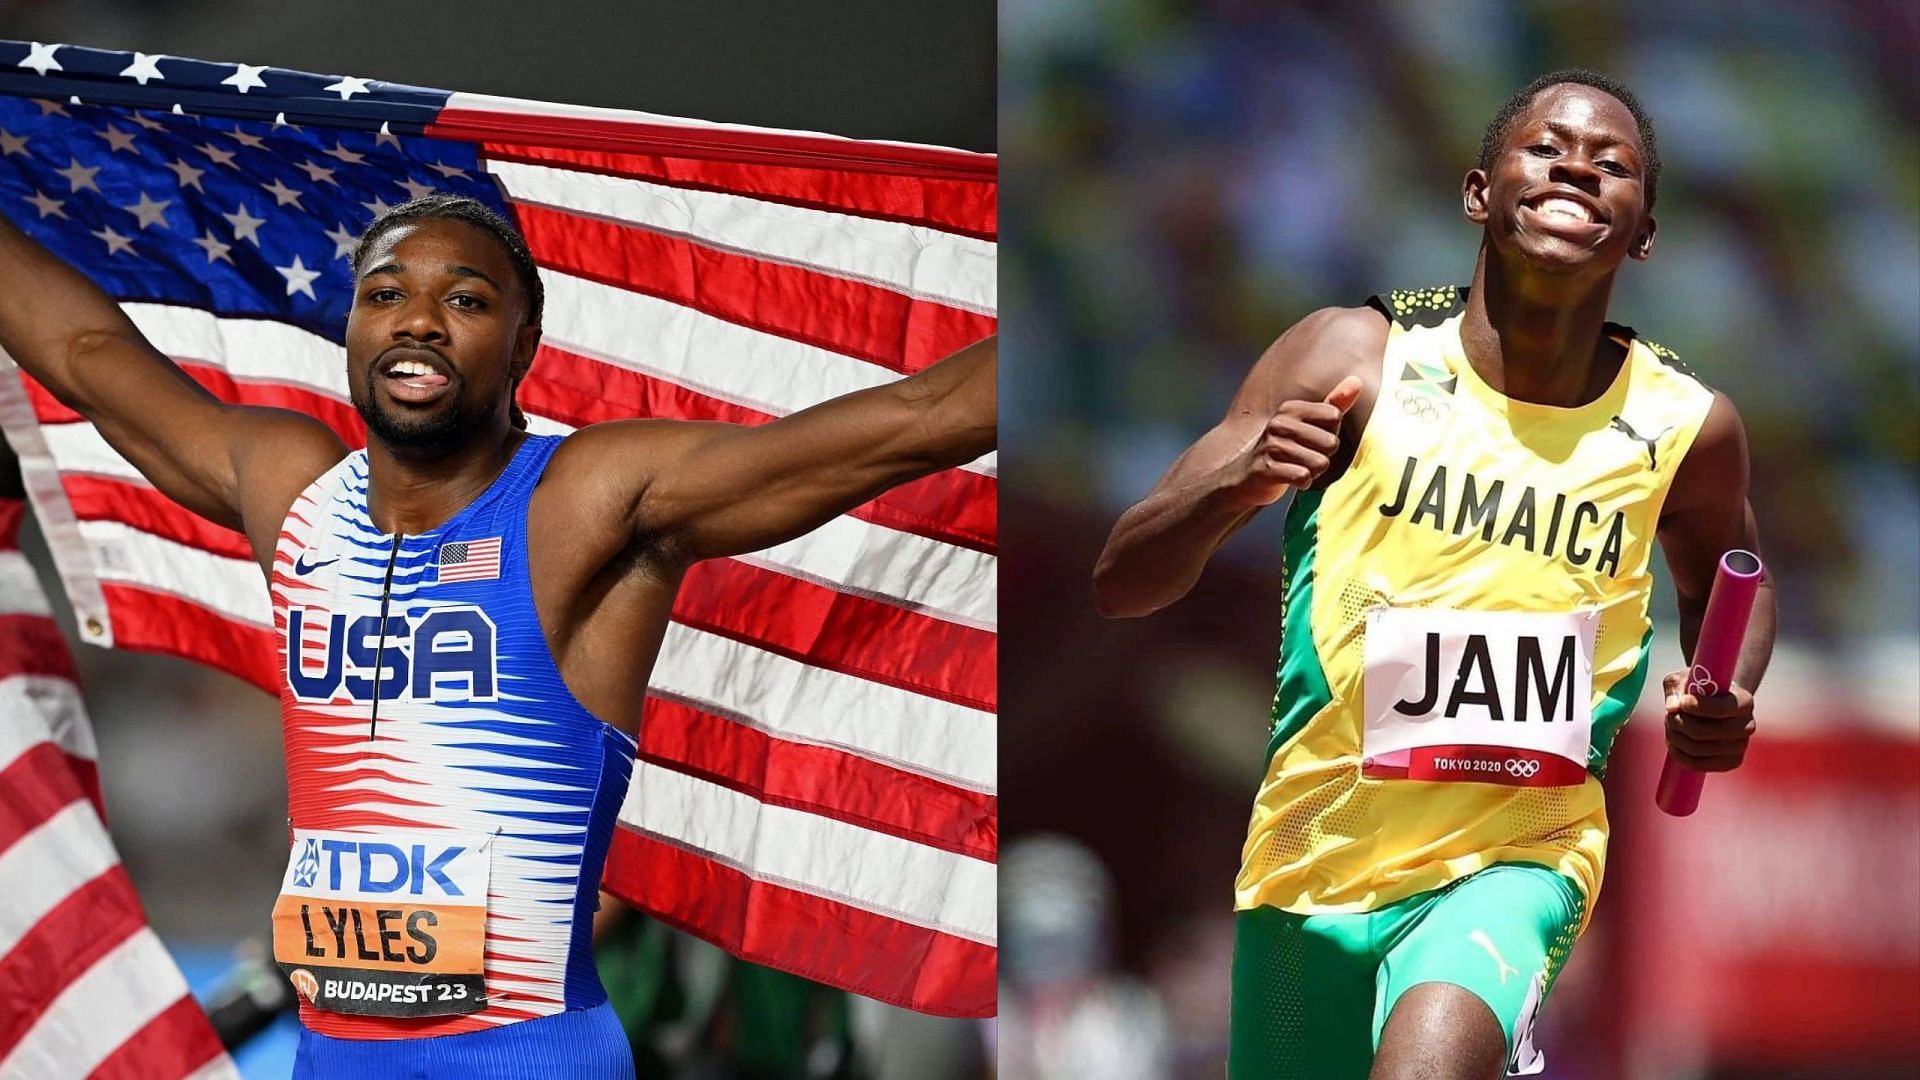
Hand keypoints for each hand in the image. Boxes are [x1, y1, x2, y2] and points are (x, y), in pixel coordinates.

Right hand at [1223, 375, 1363, 507]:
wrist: (1246, 477)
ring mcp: (1271, 446)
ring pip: (1319, 463)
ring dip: (1313, 471)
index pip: (1334, 417)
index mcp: (1291, 409)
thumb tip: (1357, 380)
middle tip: (1304, 458)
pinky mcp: (1266, 470)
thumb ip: (1335, 403)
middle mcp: (1279, 424)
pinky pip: (1303, 477)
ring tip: (1297, 468)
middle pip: (1331, 442)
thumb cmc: (1286, 449)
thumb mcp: (1310, 424)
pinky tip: (1291, 479)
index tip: (1312, 441)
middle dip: (1323, 456)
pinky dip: (1302, 482)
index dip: (1330, 434)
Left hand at [1661, 669, 1755, 772]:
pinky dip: (1679, 754)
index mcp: (1744, 701)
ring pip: (1697, 749)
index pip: (1721, 709)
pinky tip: (1674, 741)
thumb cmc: (1698, 687)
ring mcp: (1741, 746)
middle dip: (1678, 723)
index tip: (1682, 702)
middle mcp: (1748, 725)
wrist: (1714, 704)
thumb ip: (1676, 688)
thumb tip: (1672, 708)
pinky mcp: (1731, 762)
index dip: (1697, 707)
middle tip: (1668, 715)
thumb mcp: (1685, 679)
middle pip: (1703, 732)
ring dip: (1675, 737)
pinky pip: (1698, 764)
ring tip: (1670, 725)